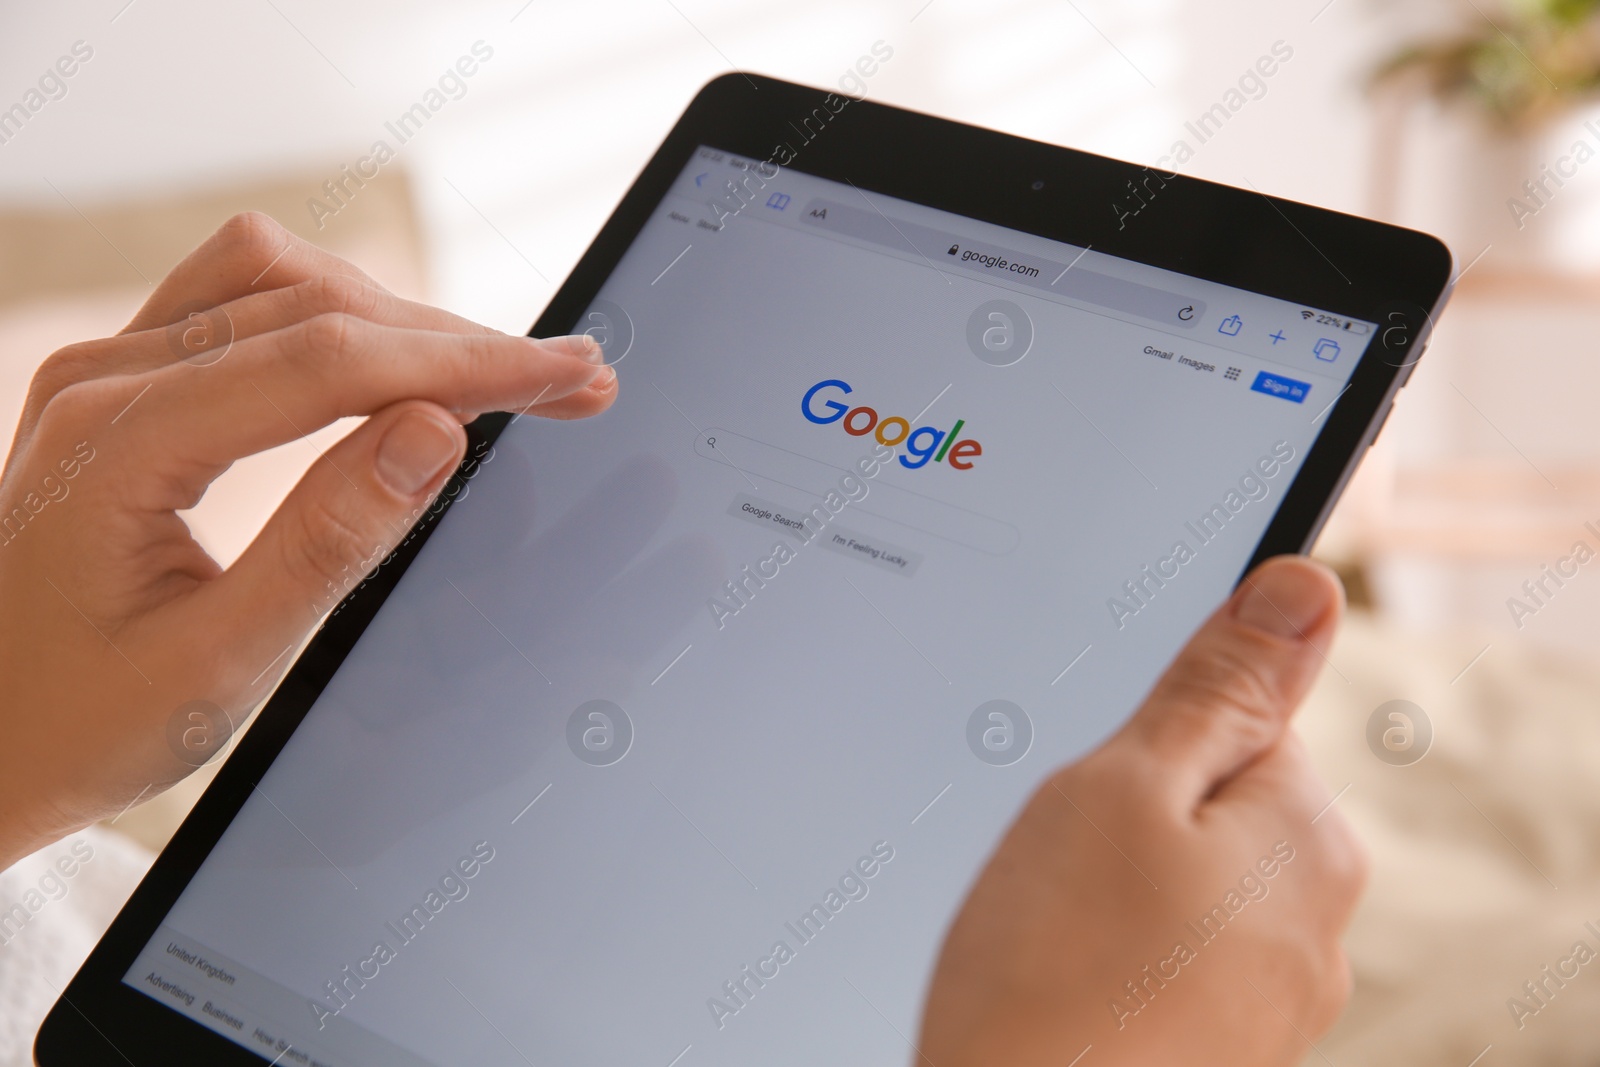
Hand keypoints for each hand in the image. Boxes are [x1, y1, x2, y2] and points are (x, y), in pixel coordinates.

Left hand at [0, 213, 615, 868]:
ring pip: (285, 284)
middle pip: (318, 308)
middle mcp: (108, 378)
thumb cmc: (70, 724)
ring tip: (498, 375)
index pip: (330, 363)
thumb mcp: (215, 665)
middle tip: (571, 379)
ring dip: (401, 318)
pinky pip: (245, 303)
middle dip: (458, 340)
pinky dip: (338, 319)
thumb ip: (327, 542)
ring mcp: (110, 369)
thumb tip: (436, 433)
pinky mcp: (127, 383)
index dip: (466, 364)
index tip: (565, 374)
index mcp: (120, 441)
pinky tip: (395, 362)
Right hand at [919, 556, 1364, 1066]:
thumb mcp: (1125, 788)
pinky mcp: (1227, 1048)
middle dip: (1130, 815)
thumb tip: (1303, 588)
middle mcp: (1317, 925)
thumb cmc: (1055, 974)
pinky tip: (1069, 979)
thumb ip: (1218, 688)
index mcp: (1307, 839)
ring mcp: (1276, 1000)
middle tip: (1062, 866)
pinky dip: (1120, 952)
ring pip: (1186, 881)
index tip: (1098, 783)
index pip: (1242, 719)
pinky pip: (1174, 953)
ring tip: (1055, 932)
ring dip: (1119, 887)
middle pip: (1213, 803)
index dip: (1148, 737)